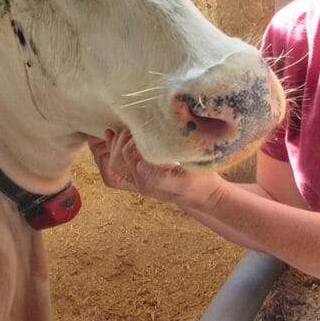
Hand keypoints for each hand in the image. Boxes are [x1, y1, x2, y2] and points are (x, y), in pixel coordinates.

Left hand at [86, 128, 220, 208]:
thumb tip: (140, 164)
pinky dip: (115, 147)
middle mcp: (141, 183)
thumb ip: (162, 176)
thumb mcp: (187, 179)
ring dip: (117, 142)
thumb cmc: (201, 184)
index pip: (127, 155)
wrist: (207, 196)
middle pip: (117, 158)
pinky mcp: (143, 177)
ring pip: (116, 161)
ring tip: (125, 128)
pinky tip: (112, 133)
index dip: (131, 139)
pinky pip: (120, 164)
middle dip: (121, 138)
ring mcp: (141, 180)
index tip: (144, 128)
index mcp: (149, 182)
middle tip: (133, 124)